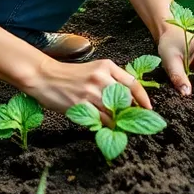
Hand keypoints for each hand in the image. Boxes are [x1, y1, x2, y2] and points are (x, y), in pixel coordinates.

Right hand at [22, 57, 148, 122]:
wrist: (45, 77)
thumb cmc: (70, 75)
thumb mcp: (94, 69)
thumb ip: (110, 79)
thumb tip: (128, 97)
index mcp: (107, 66)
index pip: (132, 83)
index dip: (143, 98)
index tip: (148, 108)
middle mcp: (101, 77)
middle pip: (125, 99)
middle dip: (132, 112)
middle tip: (135, 120)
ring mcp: (91, 92)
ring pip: (114, 111)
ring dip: (119, 121)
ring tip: (121, 125)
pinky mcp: (81, 105)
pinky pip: (100, 119)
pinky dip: (106, 125)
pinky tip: (107, 127)